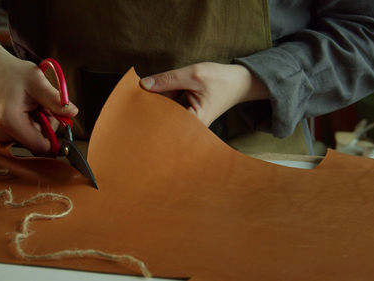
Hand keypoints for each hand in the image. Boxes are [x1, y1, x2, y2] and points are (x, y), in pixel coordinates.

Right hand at [0, 40, 77, 153]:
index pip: (40, 146)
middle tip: (39, 106)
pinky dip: (23, 126)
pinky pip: (17, 137)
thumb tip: (73, 113)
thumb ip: (55, 99)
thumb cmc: (12, 72)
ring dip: (33, 126)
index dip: (53, 136)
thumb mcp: (37, 80)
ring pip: (27, 140)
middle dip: (42, 127)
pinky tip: (19, 110)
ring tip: (27, 106)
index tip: (54, 118)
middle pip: (34, 143)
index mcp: (9, 122)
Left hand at [140, 62, 269, 126]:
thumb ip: (168, 79)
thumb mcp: (193, 74)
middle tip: (134, 95)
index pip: (164, 119)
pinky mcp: (186, 114)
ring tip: (141, 91)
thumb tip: (143, 84)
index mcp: (194, 123)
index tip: (134, 102)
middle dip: (150, 105)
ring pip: (165, 111)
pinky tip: (153, 91)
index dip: (148, 110)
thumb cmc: (221, 80)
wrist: (240, 82)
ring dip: (156, 100)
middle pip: (162, 117)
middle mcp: (189, 128)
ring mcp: (187, 121)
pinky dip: (164, 98)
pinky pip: (170, 107)